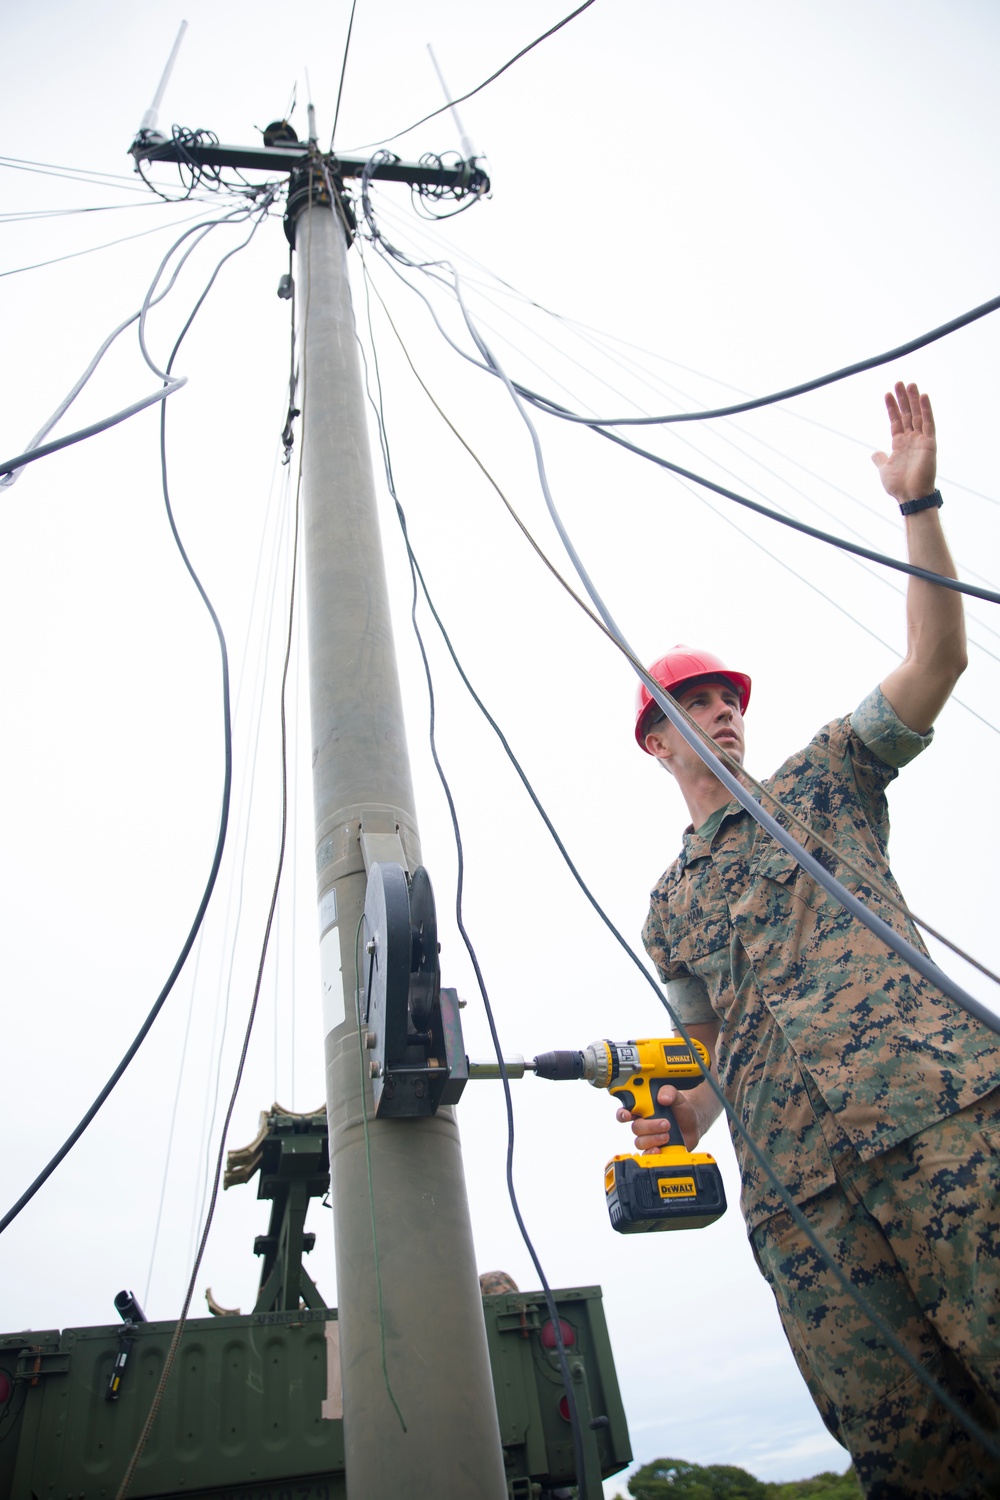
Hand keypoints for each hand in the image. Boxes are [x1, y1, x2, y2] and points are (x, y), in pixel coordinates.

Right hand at [616, 1084, 704, 1153]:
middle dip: (649, 1126)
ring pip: (640, 1142)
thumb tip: (662, 1098)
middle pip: (635, 1128)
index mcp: (643, 1109)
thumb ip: (669, 1092)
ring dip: (653, 1139)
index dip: (623, 1114)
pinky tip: (659, 1149)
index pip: (625, 1111)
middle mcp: (643, 1124)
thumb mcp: (677, 1097)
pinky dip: (651, 1152)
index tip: (628, 1115)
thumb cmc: (681, 1110)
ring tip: (667, 1135)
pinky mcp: (655, 1149)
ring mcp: (648, 1138)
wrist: (693, 1125)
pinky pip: (646, 1154)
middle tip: (665, 1123)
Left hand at [871, 381, 936, 503]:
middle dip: (903, 399)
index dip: (892, 408)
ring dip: (914, 399)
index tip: (887, 394)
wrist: (910, 496)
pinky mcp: (930, 443)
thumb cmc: (899, 486)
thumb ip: (880, 459)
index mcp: (900, 444)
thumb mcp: (884, 470)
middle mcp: (911, 439)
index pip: (896, 420)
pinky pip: (928, 423)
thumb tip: (875, 453)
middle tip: (899, 382)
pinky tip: (923, 396)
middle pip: (907, 414)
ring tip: (910, 384)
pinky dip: (926, 409)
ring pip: (918, 415)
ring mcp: (921, 440)